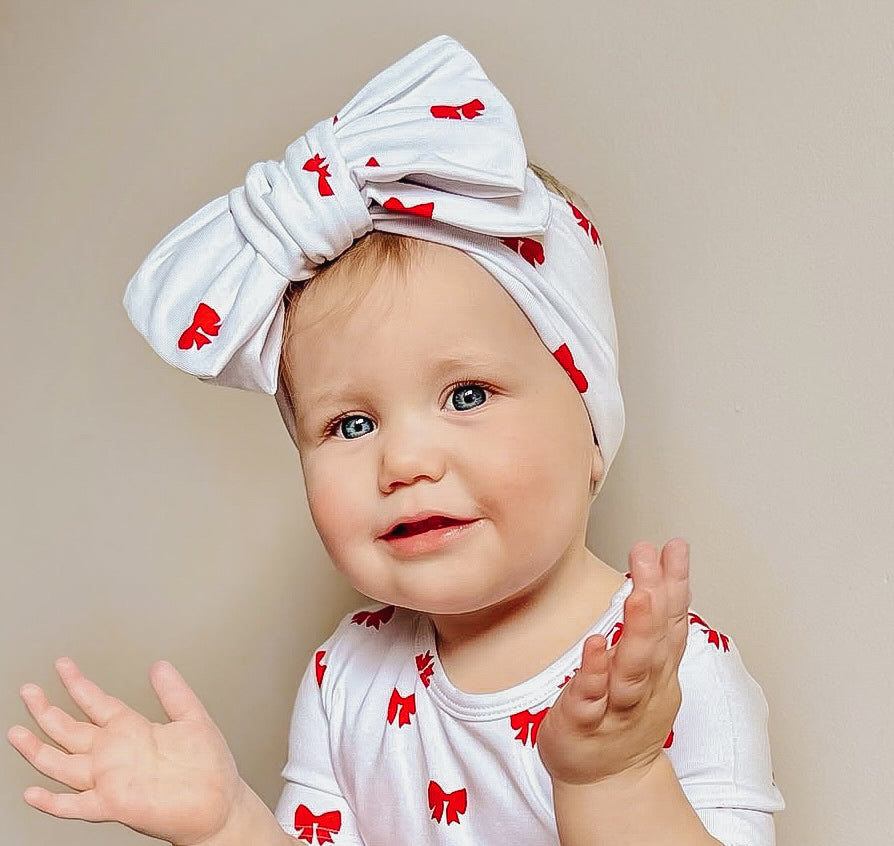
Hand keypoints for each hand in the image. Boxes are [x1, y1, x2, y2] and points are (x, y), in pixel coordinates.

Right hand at [7, 658, 242, 845]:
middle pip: (70, 730)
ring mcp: (111, 779)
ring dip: (38, 750)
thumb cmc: (208, 767)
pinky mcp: (114, 804)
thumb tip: (159, 665)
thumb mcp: (192, 717)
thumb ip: (173, 692)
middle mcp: (115, 754)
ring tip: (16, 732)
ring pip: (63, 764)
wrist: (219, 805)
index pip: (96, 702)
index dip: (77, 683)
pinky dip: (53, 802)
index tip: (62, 665)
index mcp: (131, 730)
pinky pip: (76, 805)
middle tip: (28, 690)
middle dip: (46, 710)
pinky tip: (33, 792)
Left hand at [537, 539, 690, 785]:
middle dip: (655, 593)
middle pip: (656, 638)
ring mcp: (616, 707)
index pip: (672, 620)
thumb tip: (662, 567)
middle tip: (650, 554)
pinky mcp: (583, 724)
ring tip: (637, 595)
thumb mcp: (649, 667)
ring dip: (636, 632)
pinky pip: (591, 698)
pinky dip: (596, 673)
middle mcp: (644, 686)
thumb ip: (655, 621)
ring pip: (632, 670)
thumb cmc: (624, 716)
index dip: (676, 583)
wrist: (607, 783)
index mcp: (658, 668)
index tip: (676, 547)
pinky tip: (594, 647)